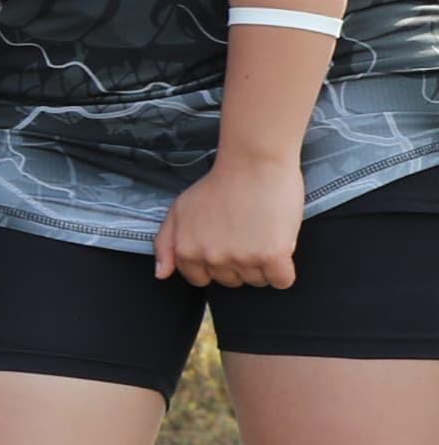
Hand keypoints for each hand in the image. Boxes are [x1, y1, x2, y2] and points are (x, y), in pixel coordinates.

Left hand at [154, 151, 305, 289]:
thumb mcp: (179, 210)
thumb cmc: (218, 184)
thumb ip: (165, 244)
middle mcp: (211, 258)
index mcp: (187, 250)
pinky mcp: (272, 256)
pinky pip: (282, 281)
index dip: (215, 264)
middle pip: (231, 281)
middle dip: (239, 264)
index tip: (226, 244)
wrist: (253, 163)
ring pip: (257, 281)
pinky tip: (281, 248)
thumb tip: (160, 275)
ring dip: (264, 265)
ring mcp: (242, 258)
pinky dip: (284, 271)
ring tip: (263, 235)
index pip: (201, 279)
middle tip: (246, 234)